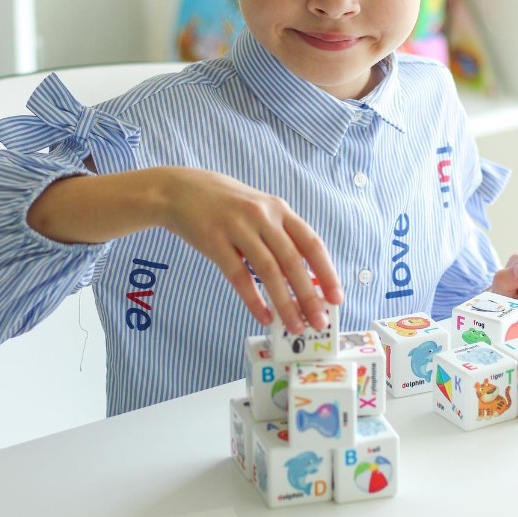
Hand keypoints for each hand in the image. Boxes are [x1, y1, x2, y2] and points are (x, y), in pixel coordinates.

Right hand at [158, 168, 342, 333]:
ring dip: (285, 303)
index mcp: (279, 209)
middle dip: (310, 296)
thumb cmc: (225, 203)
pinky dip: (253, 299)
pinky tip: (264, 316)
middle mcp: (263, 216)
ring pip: (269, 271)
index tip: (337, 297)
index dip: (327, 272)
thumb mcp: (259, 209)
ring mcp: (238, 227)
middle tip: (319, 322)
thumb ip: (280, 236)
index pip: (312, 243)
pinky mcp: (214, 241)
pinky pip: (238, 276)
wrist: (180, 190)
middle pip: (293, 261)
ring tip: (295, 326)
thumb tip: (304, 277)